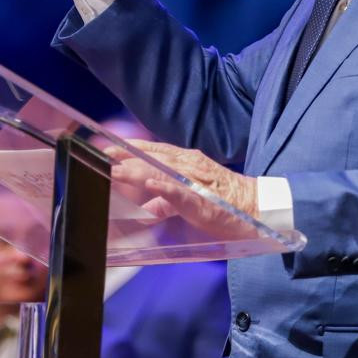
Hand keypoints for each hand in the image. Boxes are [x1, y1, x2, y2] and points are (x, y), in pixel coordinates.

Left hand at [108, 140, 261, 239]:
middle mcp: (189, 165)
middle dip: (124, 156)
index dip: (128, 148)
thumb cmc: (225, 205)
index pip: (151, 149)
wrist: (258, 209)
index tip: (104, 149)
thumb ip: (167, 201)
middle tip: (99, 156)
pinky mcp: (203, 199)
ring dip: (136, 169)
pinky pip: (182, 191)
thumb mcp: (189, 200)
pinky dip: (165, 187)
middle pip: (151, 156)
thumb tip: (146, 208)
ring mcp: (196, 180)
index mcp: (186, 162)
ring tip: (114, 169)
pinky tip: (151, 184)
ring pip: (161, 169)